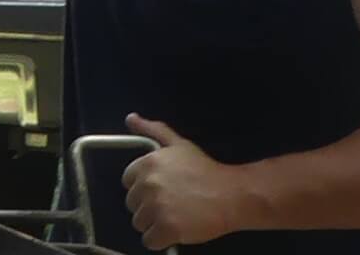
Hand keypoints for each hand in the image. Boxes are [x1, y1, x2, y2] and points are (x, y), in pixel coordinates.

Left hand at [121, 113, 247, 249]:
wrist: (232, 195)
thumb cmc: (206, 170)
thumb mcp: (178, 144)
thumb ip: (152, 130)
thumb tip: (131, 118)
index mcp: (147, 164)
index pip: (127, 182)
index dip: (144, 188)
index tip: (161, 190)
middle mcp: (148, 184)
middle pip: (132, 204)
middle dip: (148, 206)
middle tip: (172, 204)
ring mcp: (157, 207)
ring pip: (139, 223)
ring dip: (154, 224)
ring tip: (176, 216)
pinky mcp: (167, 228)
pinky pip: (149, 241)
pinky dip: (160, 241)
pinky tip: (175, 232)